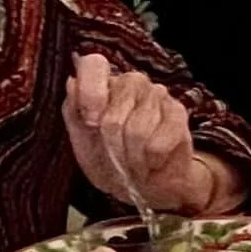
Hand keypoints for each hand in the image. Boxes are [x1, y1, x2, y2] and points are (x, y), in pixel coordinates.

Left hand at [63, 53, 210, 212]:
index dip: (89, 93)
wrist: (145, 186)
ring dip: (132, 159)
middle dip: (112, 148)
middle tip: (117, 157)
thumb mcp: (82, 142)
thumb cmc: (111, 162)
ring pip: (136, 132)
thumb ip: (74, 112)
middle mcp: (131, 82)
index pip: (93, 65)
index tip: (90, 123)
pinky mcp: (178, 114)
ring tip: (135, 162)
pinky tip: (153, 161)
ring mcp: (157, 95)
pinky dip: (151, 162)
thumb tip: (72, 82)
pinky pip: (157, 144)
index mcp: (103, 84)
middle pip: (112, 116)